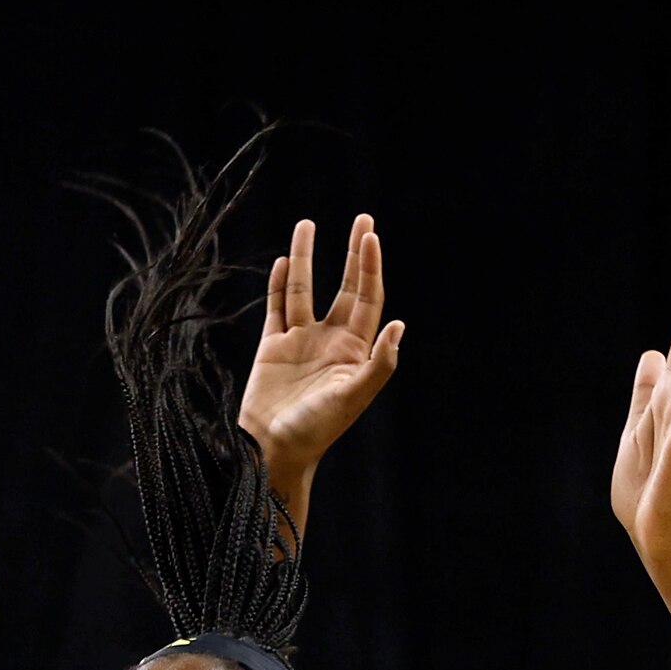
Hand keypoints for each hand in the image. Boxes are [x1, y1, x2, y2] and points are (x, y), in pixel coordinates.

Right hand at [238, 215, 402, 494]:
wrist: (271, 450)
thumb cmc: (316, 430)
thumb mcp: (353, 398)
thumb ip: (378, 364)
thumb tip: (399, 326)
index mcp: (354, 351)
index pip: (368, 299)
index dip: (370, 267)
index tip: (369, 236)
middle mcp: (330, 341)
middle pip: (346, 288)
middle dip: (353, 254)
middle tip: (362, 219)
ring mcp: (300, 342)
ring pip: (304, 290)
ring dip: (307, 258)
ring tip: (308, 224)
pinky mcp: (272, 348)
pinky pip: (277, 308)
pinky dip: (279, 284)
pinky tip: (283, 262)